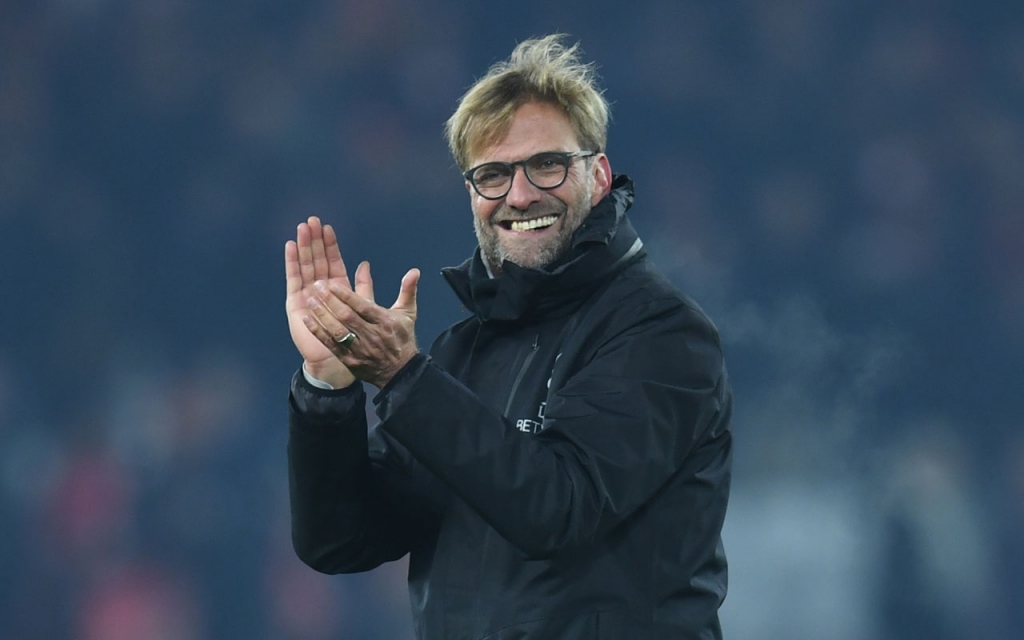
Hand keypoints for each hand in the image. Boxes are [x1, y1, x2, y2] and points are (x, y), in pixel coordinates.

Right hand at [285, 216, 371, 387]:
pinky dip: (292, 263)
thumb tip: (366, 263)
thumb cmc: (355, 339)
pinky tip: (290, 247)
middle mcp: (321, 290)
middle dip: (315, 240)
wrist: (339, 362)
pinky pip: (294, 279)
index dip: (331, 246)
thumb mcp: (368, 310)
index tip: (328, 228)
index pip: (333, 262)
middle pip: (317, 260)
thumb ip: (367, 288)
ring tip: (302, 228)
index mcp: (339, 290)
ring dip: (303, 247)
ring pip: (306, 266)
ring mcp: (307, 295)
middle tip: (312, 220)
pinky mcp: (296, 303)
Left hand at [303, 264, 420, 388]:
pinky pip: (331, 344)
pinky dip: (318, 332)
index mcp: (385, 322)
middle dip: (330, 301)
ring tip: (310, 300)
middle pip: (348, 317)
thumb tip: (414, 271)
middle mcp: (371, 335)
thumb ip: (408, 290)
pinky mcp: (349, 359)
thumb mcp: (408, 313)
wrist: (400, 372)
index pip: (363, 307)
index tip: (332, 284)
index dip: (347, 296)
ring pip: (337, 331)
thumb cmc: (402, 339)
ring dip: (322, 315)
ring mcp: (359, 349)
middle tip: (316, 286)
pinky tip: (307, 320)